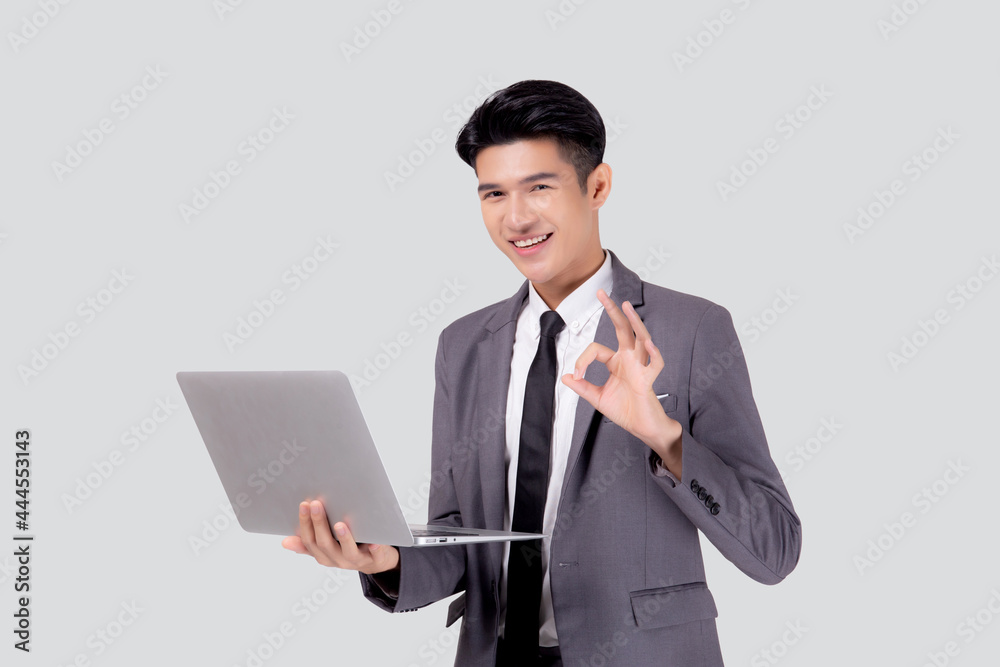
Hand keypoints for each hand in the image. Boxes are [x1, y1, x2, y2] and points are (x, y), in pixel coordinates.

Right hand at [281, 500, 399, 574]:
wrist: (376, 561)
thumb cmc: (349, 549)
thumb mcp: (327, 548)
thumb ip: (308, 545)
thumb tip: (284, 542)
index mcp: (324, 555)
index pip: (309, 541)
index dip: (305, 524)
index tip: (304, 504)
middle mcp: (338, 560)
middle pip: (325, 544)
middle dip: (319, 524)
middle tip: (317, 504)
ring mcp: (357, 561)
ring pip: (348, 552)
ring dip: (344, 538)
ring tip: (340, 524)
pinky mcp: (376, 559)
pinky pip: (375, 555)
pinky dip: (375, 548)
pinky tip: (374, 541)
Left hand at [561, 288, 681, 462]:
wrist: (643, 428)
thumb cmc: (626, 411)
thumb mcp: (597, 398)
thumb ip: (582, 387)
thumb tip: (565, 376)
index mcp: (617, 362)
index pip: (597, 349)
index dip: (582, 360)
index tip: (576, 376)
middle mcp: (629, 360)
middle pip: (622, 329)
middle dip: (612, 311)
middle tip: (601, 293)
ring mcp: (640, 368)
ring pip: (640, 339)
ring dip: (634, 323)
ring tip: (626, 306)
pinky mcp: (648, 381)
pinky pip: (655, 365)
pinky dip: (654, 355)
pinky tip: (650, 344)